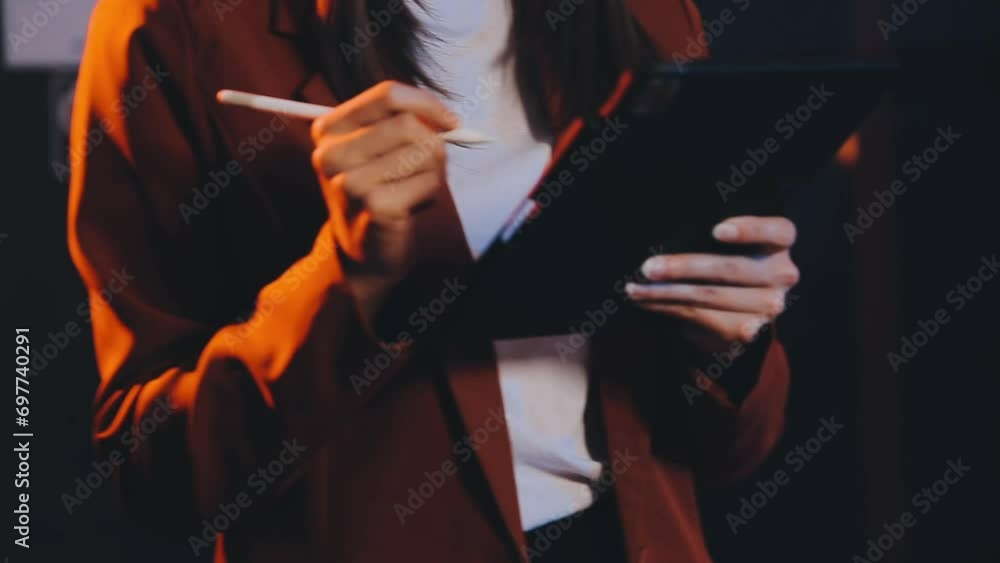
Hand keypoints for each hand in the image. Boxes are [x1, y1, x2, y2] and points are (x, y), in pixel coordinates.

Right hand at [311, 81, 457, 317]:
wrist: (363, 253)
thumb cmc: (377, 193)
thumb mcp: (378, 151)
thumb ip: (405, 123)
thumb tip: (448, 120)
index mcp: (328, 130)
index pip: (388, 95)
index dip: (427, 104)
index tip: (449, 122)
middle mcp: (331, 153)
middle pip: (408, 124)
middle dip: (433, 143)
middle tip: (432, 165)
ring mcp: (350, 181)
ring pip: (423, 151)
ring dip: (434, 170)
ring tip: (416, 186)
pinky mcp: (374, 206)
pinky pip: (429, 181)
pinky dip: (431, 191)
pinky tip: (412, 206)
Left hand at [626, 216, 799, 352]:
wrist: (731, 309)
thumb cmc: (721, 258)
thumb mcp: (725, 243)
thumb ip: (710, 236)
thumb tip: (665, 232)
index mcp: (780, 241)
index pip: (777, 231)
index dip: (749, 230)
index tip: (716, 231)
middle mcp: (782, 273)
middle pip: (733, 269)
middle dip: (685, 267)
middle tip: (649, 267)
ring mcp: (769, 306)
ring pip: (710, 296)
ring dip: (665, 292)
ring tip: (636, 287)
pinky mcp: (748, 330)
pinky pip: (700, 316)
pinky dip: (667, 307)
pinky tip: (645, 301)